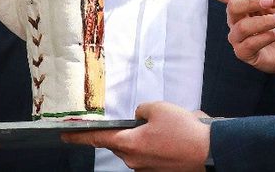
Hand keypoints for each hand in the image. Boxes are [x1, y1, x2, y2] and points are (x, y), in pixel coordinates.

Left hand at [62, 102, 208, 170]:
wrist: (209, 151)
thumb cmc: (184, 130)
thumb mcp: (158, 108)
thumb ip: (141, 110)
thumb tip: (139, 117)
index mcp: (129, 143)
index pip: (97, 138)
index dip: (79, 136)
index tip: (64, 135)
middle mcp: (134, 160)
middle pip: (120, 143)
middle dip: (127, 132)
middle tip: (146, 121)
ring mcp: (146, 169)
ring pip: (137, 148)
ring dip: (145, 138)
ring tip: (168, 127)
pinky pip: (151, 155)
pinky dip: (157, 145)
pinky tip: (173, 137)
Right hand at [208, 0, 274, 96]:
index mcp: (243, 4)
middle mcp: (236, 20)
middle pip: (233, 7)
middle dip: (252, 2)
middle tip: (270, 2)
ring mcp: (238, 37)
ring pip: (242, 27)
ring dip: (265, 22)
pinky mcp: (244, 53)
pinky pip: (248, 44)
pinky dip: (265, 36)